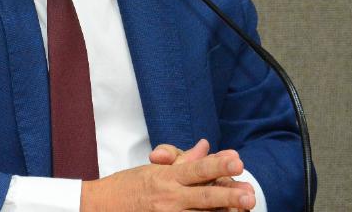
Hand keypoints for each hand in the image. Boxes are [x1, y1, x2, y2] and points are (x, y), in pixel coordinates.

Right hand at [80, 150, 255, 211]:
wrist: (102, 207)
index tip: (237, 160)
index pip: (197, 169)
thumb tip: (205, 146)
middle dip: (229, 196)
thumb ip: (183, 160)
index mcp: (168, 178)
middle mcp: (169, 198)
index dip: (218, 164)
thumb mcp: (155, 169)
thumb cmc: (128, 186)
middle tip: (249, 195)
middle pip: (204, 196)